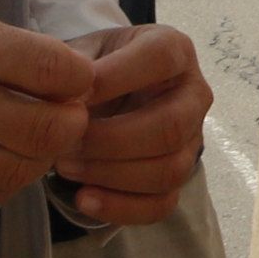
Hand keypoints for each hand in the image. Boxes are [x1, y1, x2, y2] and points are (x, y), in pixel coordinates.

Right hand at [0, 0, 98, 209]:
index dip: (81, 80)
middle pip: (46, 130)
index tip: (79, 82)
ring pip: (18, 172)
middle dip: (71, 127)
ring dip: (39, 160)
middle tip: (68, 117)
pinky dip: (4, 184)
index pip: (53, 68)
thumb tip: (63, 77)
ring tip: (33, 141)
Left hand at [53, 21, 209, 226]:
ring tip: (66, 166)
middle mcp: (193, 94)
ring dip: (111, 175)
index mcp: (173, 50)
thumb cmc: (93, 67)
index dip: (115, 78)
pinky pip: (162, 204)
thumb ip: (71, 66)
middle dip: (111, 141)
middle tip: (65, 142)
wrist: (102, 94)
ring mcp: (191, 139)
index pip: (161, 59)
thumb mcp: (81, 51)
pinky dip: (121, 207)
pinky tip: (83, 198)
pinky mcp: (179, 177)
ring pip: (169, 170)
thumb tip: (65, 96)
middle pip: (171, 126)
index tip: (72, 96)